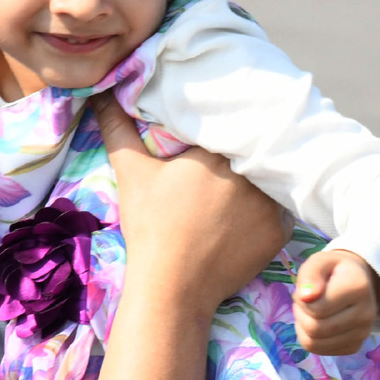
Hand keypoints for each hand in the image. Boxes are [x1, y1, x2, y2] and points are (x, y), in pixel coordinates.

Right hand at [92, 93, 290, 312]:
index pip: (229, 125)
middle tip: (223, 162)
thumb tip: (99, 92)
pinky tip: (246, 215)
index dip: (222, 127)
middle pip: (252, 151)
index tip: (212, 134)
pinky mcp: (279, 232)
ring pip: (269, 178)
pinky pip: (280, 209)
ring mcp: (270, 204)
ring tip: (238, 186)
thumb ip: (117, 127)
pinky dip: (266, 210)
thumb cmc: (150, 226)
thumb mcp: (131, 172)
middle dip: (242, 152)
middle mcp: (251, 173)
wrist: (172, 287)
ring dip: (257, 179)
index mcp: (218, 151)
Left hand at [293, 249, 379, 354]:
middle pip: (316, 329)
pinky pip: (321, 351)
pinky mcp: (355, 346)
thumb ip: (310, 276)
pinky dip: (310, 338)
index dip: (300, 300)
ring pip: (315, 343)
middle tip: (303, 301)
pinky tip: (316, 322)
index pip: (316, 309)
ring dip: (302, 327)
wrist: (356, 280)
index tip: (304, 289)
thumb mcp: (318, 261)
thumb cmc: (333, 269)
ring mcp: (363, 333)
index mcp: (358, 288)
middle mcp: (366, 314)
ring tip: (309, 311)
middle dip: (300, 314)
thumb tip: (305, 297)